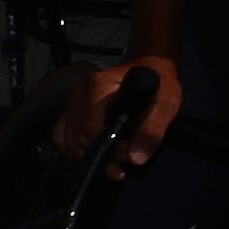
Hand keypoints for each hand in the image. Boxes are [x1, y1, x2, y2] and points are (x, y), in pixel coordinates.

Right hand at [65, 53, 180, 167]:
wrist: (151, 70)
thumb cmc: (158, 84)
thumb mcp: (165, 105)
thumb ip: (152, 132)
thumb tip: (136, 158)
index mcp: (99, 87)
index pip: (90, 130)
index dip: (111, 147)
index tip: (130, 147)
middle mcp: (80, 92)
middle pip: (78, 138)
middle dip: (103, 153)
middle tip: (126, 153)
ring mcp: (73, 100)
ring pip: (68, 141)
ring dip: (91, 155)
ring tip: (115, 155)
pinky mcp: (72, 108)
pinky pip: (62, 136)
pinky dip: (77, 150)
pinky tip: (97, 153)